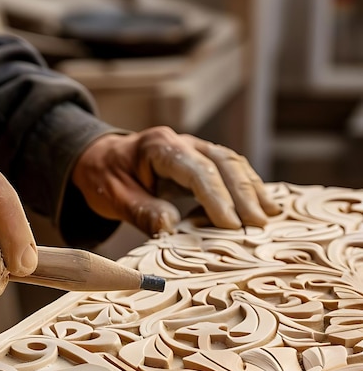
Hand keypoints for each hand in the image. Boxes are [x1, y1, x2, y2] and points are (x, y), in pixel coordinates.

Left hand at [71, 127, 280, 234]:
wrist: (100, 160)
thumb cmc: (105, 178)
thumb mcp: (114, 197)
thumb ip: (142, 211)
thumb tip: (170, 228)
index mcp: (159, 146)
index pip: (197, 171)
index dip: (216, 198)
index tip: (230, 224)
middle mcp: (182, 142)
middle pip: (222, 163)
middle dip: (243, 194)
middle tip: (258, 224)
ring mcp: (194, 148)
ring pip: (231, 163)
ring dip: (251, 188)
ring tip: (269, 215)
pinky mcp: (200, 160)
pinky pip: (228, 169)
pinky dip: (246, 186)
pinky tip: (261, 203)